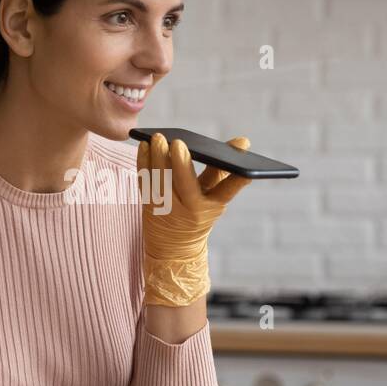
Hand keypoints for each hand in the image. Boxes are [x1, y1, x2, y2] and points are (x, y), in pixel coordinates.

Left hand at [137, 133, 252, 306]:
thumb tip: (243, 142)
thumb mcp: (214, 198)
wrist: (173, 248)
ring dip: (157, 157)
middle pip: (185, 183)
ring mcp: (167, 208)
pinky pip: (144, 180)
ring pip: (161, 179)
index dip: (236, 178)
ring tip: (158, 138)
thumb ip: (225, 170)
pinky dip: (143, 162)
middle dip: (180, 162)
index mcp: (212, 207)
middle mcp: (190, 209)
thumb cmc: (198, 214)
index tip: (241, 159)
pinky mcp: (149, 205)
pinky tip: (144, 145)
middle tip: (177, 142)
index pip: (228, 190)